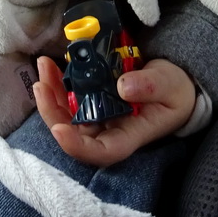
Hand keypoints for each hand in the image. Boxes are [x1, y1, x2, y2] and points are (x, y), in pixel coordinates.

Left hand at [34, 55, 195, 166]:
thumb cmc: (175, 90)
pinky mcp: (90, 99)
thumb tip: (123, 86)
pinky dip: (56, 83)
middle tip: (42, 85)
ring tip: (44, 66)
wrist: (173, 82)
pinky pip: (67, 97)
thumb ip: (151, 86)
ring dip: (50, 95)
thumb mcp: (171, 87)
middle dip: (52, 113)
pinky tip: (50, 65)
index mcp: (129, 136)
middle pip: (74, 134)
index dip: (77, 146)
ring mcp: (97, 116)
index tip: (59, 129)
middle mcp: (108, 130)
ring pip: (65, 115)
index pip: (101, 151)